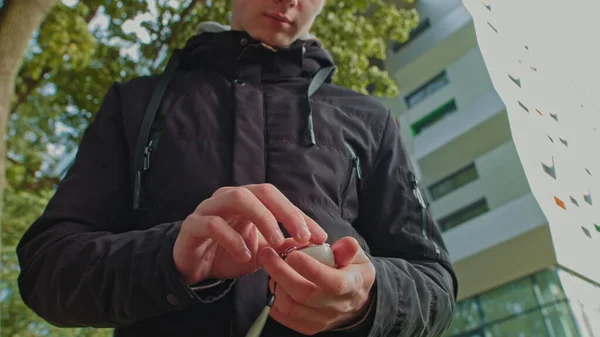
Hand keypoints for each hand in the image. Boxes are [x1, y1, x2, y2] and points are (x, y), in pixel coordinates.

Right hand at [173, 184, 327, 284]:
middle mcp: (230, 197)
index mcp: (248, 199)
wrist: (194, 268)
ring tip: (276, 243)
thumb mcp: (262, 251)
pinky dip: (233, 239)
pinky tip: (245, 255)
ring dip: (263, 219)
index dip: (300, 216)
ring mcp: (210, 207)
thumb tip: (314, 243)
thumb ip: (283, 244)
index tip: (319, 236)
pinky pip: (213, 224)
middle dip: (286, 212)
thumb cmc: (229, 254)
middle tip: (303, 236)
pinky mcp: (193, 225)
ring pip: (237, 198)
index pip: (278, 199)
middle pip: (261, 191)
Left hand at [260, 237, 375, 334]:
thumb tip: (347, 243)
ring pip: (291, 307)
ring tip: (270, 265)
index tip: (293, 254)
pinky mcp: (308, 327)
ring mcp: (321, 320)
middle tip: (267, 253)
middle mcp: (336, 306)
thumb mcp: (357, 257)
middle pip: (305, 294)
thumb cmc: (352, 272)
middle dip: (281, 272)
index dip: (311, 268)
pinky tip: (274, 281)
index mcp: (351, 286)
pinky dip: (274, 299)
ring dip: (275, 284)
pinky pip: (284, 316)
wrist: (355, 302)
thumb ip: (348, 249)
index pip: (332, 282)